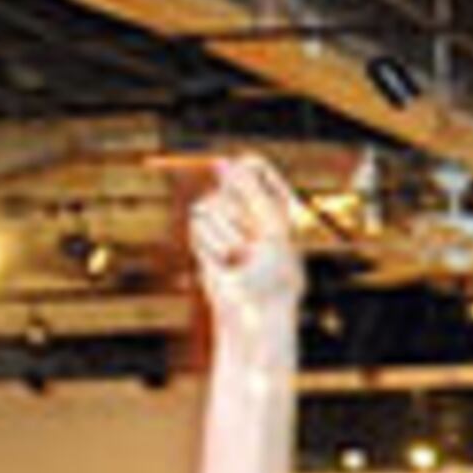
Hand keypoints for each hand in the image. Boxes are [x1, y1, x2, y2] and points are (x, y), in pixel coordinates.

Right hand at [184, 153, 307, 330]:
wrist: (254, 311)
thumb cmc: (274, 274)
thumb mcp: (271, 229)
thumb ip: (250, 192)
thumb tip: (223, 161)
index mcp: (275, 203)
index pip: (257, 167)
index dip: (246, 167)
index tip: (241, 174)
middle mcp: (248, 208)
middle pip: (229, 182)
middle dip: (239, 210)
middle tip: (252, 241)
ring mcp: (225, 221)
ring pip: (210, 203)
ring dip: (225, 232)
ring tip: (239, 255)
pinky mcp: (205, 236)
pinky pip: (198, 223)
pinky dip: (211, 244)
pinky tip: (224, 262)